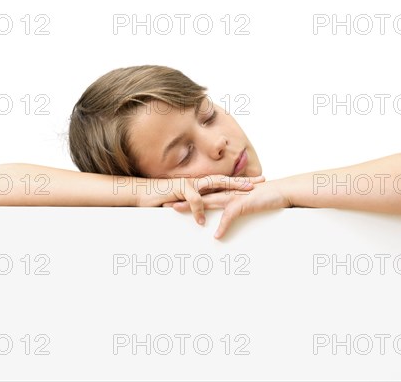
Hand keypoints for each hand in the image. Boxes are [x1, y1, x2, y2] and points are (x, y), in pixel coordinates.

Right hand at [140, 174, 265, 225]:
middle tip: (258, 183)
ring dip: (229, 189)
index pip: (222, 182)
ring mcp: (189, 183)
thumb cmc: (162, 198)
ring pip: (214, 185)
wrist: (143, 193)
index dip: (238, 182)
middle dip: (241, 181)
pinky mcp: (180, 189)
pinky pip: (195, 200)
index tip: (254, 182)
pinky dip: (199, 210)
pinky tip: (201, 221)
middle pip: (224, 179)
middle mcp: (197, 182)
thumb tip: (207, 211)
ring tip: (242, 196)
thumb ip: (196, 203)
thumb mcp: (183, 201)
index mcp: (199, 184)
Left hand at [164, 179, 291, 238]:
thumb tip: (228, 214)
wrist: (283, 190)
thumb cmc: (266, 196)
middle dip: (183, 199)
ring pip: (209, 201)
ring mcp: (234, 196)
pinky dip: (222, 226)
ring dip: (193, 206)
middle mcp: (227, 192)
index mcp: (227, 191)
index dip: (189, 196)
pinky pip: (230, 215)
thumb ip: (235, 206)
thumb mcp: (247, 201)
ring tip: (178, 210)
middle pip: (200, 195)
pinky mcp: (243, 203)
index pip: (204, 193)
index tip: (175, 198)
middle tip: (166, 202)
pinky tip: (216, 235)